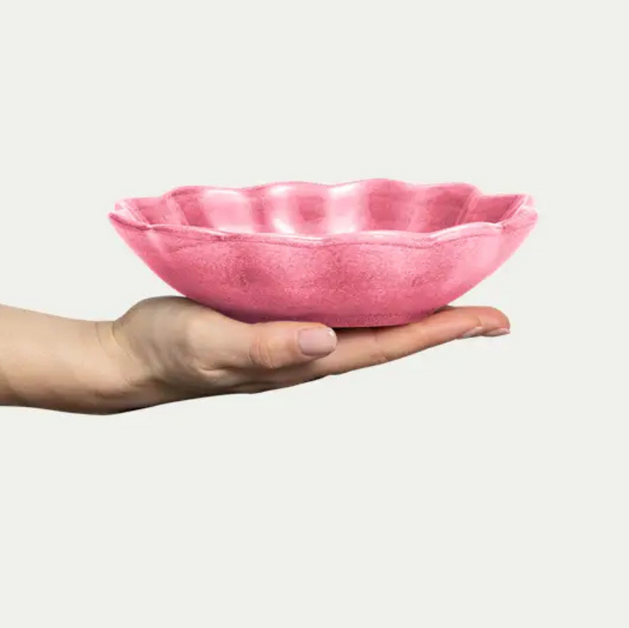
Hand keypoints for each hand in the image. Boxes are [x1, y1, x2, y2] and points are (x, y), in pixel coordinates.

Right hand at [94, 296, 510, 409]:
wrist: (130, 357)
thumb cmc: (167, 353)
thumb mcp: (211, 345)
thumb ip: (265, 346)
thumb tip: (327, 341)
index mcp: (307, 360)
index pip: (392, 345)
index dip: (446, 331)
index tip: (497, 320)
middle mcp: (313, 349)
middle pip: (393, 334)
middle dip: (445, 319)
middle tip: (494, 304)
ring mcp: (295, 334)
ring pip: (368, 317)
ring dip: (412, 303)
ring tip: (449, 281)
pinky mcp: (276, 314)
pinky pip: (335, 300)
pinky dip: (367, 286)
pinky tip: (374, 268)